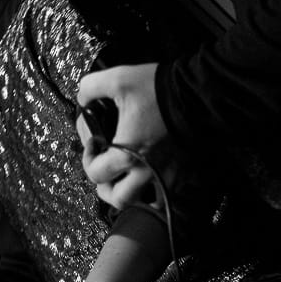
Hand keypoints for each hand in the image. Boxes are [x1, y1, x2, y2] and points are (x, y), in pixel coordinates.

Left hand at [77, 64, 177, 208]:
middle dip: (106, 187)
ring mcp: (169, 175)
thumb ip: (90, 88)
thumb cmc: (158, 89)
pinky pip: (169, 192)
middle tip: (104, 169)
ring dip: (132, 191)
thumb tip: (83, 100)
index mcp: (127, 155)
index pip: (95, 174)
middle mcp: (148, 172)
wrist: (197, 92)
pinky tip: (151, 170)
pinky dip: (157, 188)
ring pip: (146, 201)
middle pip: (119, 199)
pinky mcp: (185, 171)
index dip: (86, 156)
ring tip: (127, 174)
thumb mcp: (116, 80)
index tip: (93, 140)